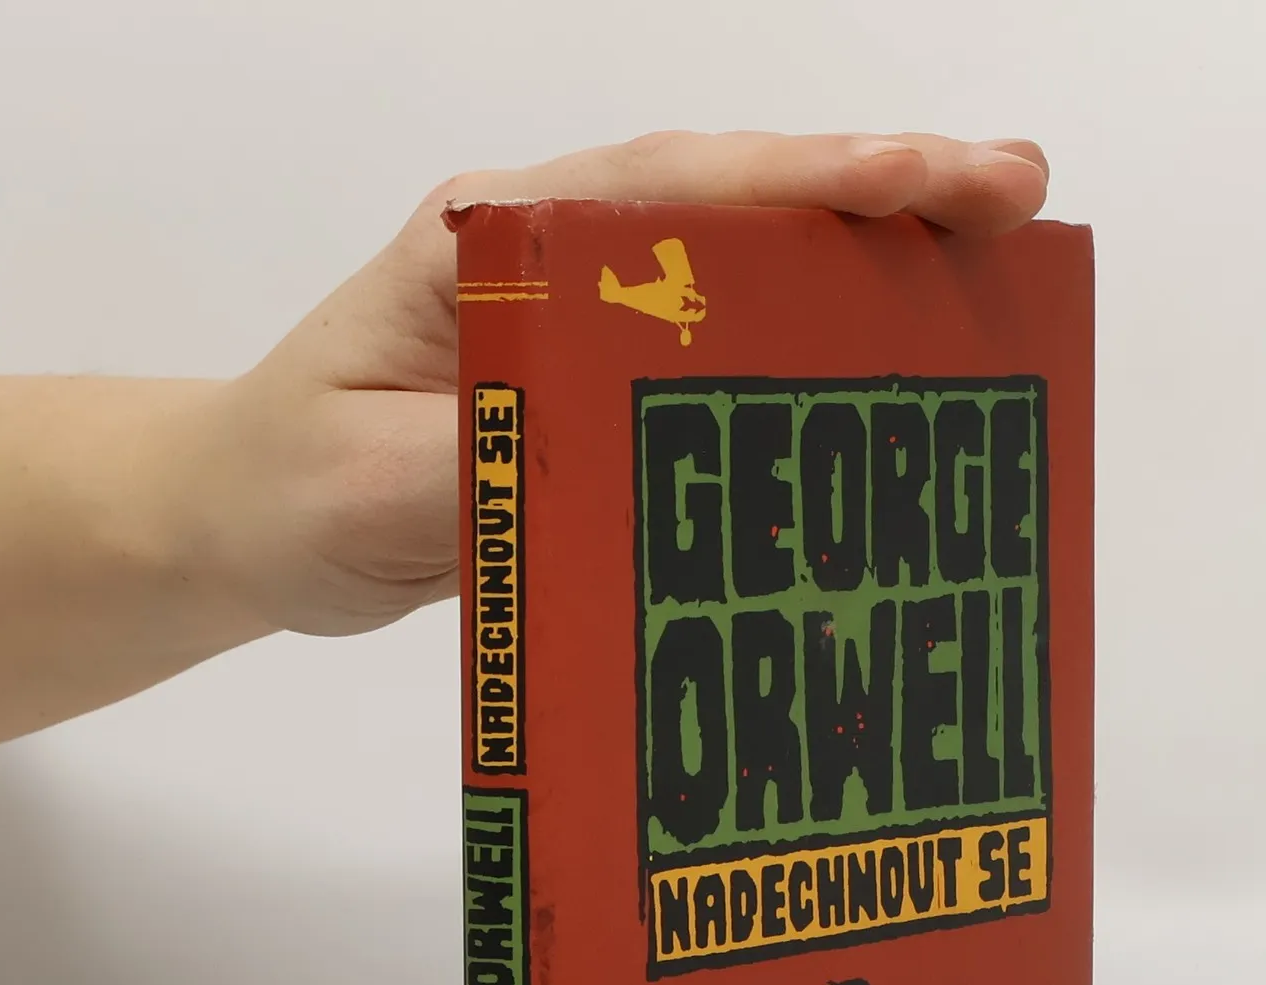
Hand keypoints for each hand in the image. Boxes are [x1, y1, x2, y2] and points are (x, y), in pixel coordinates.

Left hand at [193, 132, 1049, 637]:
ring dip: (870, 276)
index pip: (674, 190)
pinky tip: (890, 394)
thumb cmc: (289, 486)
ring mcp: (588, 325)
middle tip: (1020, 210)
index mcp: (497, 243)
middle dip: (883, 202)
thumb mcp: (368, 485)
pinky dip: (816, 366)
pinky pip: (729, 367)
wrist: (245, 525)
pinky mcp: (604, 399)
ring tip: (998, 284)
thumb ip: (481, 466)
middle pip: (742, 213)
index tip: (928, 178)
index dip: (809, 185)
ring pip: (751, 279)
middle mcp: (559, 260)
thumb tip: (615, 461)